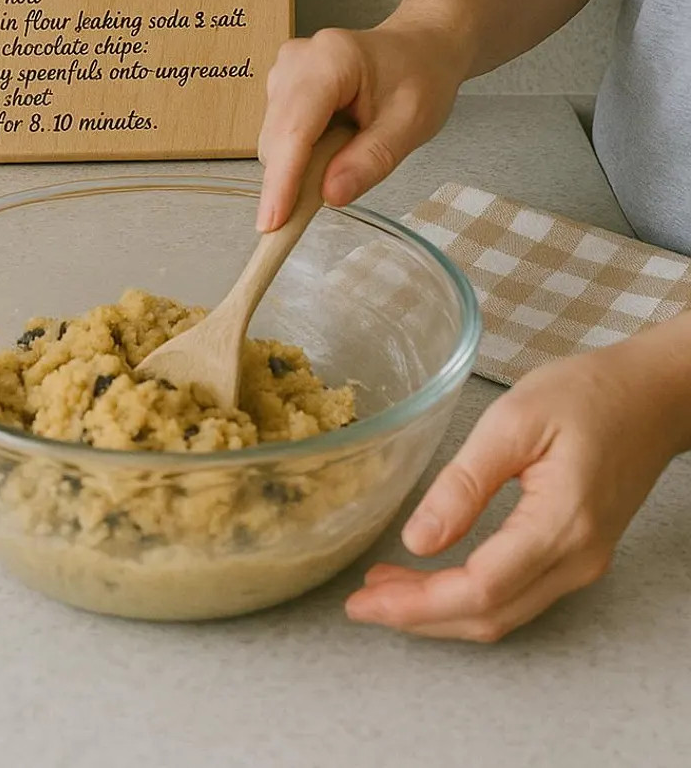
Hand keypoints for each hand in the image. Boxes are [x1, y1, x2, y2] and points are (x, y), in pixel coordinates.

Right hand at [256, 21, 465, 231]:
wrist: (418, 46)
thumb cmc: (419, 76)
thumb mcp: (411, 123)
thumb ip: (371, 160)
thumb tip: (330, 195)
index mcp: (330, 59)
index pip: (295, 128)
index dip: (281, 179)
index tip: (272, 223)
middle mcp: (295, 61)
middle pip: (277, 138)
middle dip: (291, 180)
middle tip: (332, 198)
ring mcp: (283, 72)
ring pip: (274, 141)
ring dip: (298, 168)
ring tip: (348, 156)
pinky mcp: (281, 87)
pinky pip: (279, 136)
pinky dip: (300, 156)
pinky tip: (333, 149)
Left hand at [345, 332, 690, 641]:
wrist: (650, 396)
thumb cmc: (587, 394)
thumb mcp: (514, 420)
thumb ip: (465, 483)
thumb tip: (418, 539)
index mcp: (561, 523)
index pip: (480, 588)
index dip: (418, 602)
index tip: (366, 600)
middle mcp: (577, 559)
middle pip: (489, 615)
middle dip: (419, 616)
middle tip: (361, 602)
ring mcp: (582, 564)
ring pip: (503, 613)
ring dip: (440, 610)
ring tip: (385, 589)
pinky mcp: (577, 556)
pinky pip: (517, 595)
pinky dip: (469, 596)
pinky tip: (433, 575)